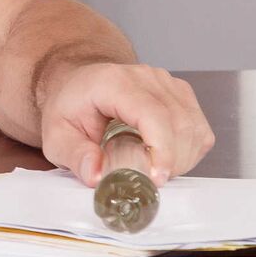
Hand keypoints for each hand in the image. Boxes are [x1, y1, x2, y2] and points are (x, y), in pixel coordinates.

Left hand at [38, 62, 214, 185]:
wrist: (78, 85)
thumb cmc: (70, 108)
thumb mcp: (56, 135)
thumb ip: (74, 155)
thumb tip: (96, 175)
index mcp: (114, 82)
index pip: (152, 114)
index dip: (161, 149)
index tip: (156, 178)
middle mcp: (146, 77)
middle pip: (179, 125)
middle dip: (170, 162)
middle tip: (147, 179)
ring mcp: (167, 83)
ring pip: (194, 129)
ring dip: (182, 159)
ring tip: (153, 168)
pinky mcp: (180, 94)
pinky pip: (199, 129)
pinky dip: (189, 151)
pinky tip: (165, 157)